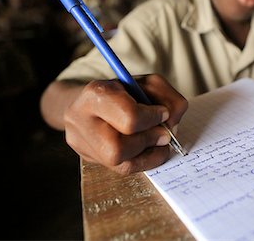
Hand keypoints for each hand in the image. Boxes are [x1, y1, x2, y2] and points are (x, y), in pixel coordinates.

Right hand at [63, 74, 187, 173]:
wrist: (88, 100)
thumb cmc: (122, 91)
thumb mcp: (147, 84)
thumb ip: (167, 99)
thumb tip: (172, 126)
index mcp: (96, 94)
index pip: (128, 117)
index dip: (153, 118)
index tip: (164, 113)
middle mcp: (81, 120)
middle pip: (117, 148)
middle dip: (148, 141)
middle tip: (164, 134)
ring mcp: (81, 142)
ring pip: (119, 164)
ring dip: (148, 153)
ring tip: (157, 141)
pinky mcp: (88, 157)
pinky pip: (122, 169)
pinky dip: (144, 161)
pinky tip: (151, 150)